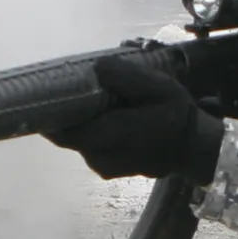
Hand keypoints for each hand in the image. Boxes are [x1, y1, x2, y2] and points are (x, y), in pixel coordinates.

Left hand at [46, 55, 224, 183]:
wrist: (195, 149)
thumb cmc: (177, 116)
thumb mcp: (160, 88)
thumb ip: (128, 78)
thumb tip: (97, 68)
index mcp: (114, 135)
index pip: (69, 131)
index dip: (52, 115)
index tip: (43, 95)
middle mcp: (102, 157)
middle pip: (69, 136)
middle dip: (65, 114)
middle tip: (66, 90)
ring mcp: (104, 167)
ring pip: (79, 141)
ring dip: (79, 122)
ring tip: (88, 100)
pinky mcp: (107, 170)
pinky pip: (89, 147)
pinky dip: (90, 131)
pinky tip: (102, 116)